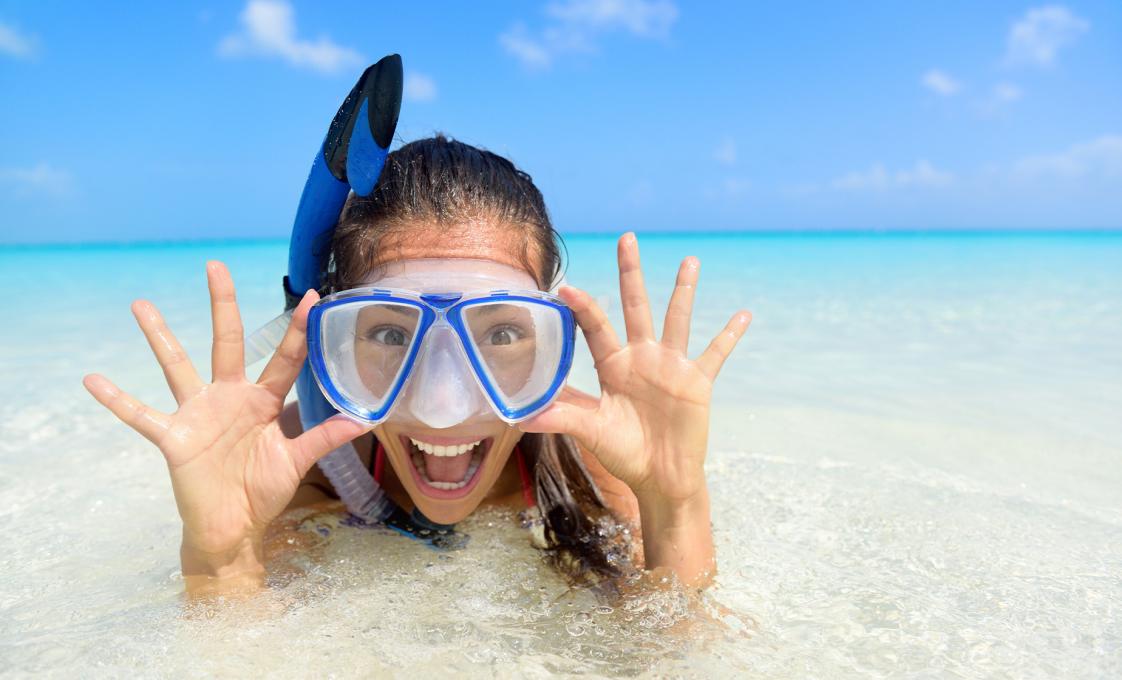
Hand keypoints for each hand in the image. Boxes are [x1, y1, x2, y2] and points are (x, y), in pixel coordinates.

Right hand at [83, 262, 368, 579]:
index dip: (298, 329)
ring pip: (177, 366)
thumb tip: (365, 419)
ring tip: (141, 305)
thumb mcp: (297, 461)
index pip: (284, 358)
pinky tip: (92, 379)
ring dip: (160, 337)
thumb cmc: (264, 492)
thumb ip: (324, 437)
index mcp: (264, 401)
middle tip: (215, 266)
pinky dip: (116, 400)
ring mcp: (198, 414)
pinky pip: (140, 416)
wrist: (233, 529)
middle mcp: (229, 397)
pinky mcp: (173, 437)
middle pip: (226, 342)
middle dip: (223, 305)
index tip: (312, 295)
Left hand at [522, 233, 750, 507]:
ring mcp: (670, 366)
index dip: (582, 308)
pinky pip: (716, 354)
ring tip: (689, 261)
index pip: (595, 328)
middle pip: (635, 306)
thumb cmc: (624, 453)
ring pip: (677, 319)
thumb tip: (522, 417)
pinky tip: (744, 314)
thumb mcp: (592, 431)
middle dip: (630, 273)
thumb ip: (563, 417)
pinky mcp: (697, 381)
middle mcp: (641, 357)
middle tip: (626, 238)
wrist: (660, 478)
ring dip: (683, 291)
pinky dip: (730, 335)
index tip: (565, 287)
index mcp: (612, 365)